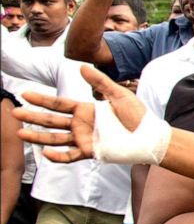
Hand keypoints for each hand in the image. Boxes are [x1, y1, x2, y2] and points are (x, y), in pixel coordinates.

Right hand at [13, 65, 146, 162]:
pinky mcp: (91, 152)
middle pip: (52, 121)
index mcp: (86, 110)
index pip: (59, 104)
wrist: (149, 135)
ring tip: (21, 133)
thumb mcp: (119, 94)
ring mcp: (84, 139)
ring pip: (56, 139)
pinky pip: (70, 156)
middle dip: (34, 117)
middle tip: (15, 114)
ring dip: (38, 137)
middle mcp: (81, 124)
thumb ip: (100, 81)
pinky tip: (46, 153)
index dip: (42, 100)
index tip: (26, 94)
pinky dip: (58, 156)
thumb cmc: (137, 115)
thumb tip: (82, 66)